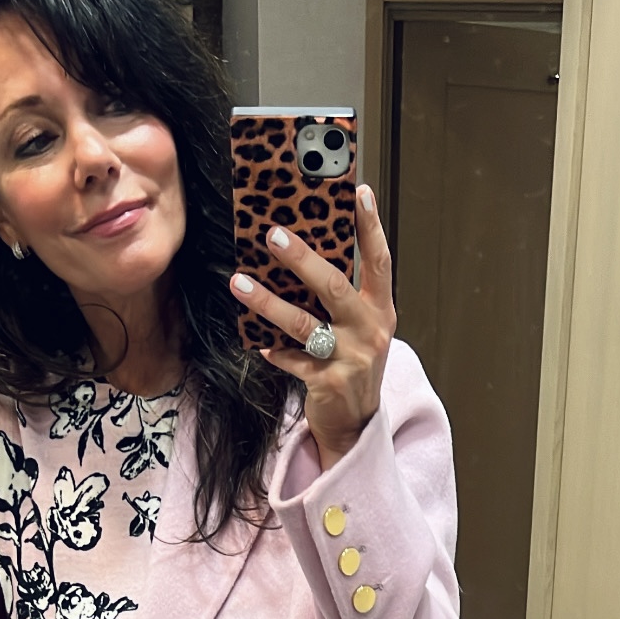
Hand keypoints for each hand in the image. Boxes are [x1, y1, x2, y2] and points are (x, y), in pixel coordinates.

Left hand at [230, 184, 395, 472]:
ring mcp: (350, 358)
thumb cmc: (352, 366)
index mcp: (380, 311)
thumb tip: (306, 254)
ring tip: (239, 282)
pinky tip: (255, 341)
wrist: (356, 426)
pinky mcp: (328, 383)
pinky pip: (292, 360)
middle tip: (272, 234)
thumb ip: (344, 297)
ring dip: (268, 302)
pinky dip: (273, 349)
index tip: (358, 192)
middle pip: (335, 287)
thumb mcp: (359, 329)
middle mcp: (369, 331)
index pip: (379, 261)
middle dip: (302, 258)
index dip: (370, 226)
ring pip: (305, 324)